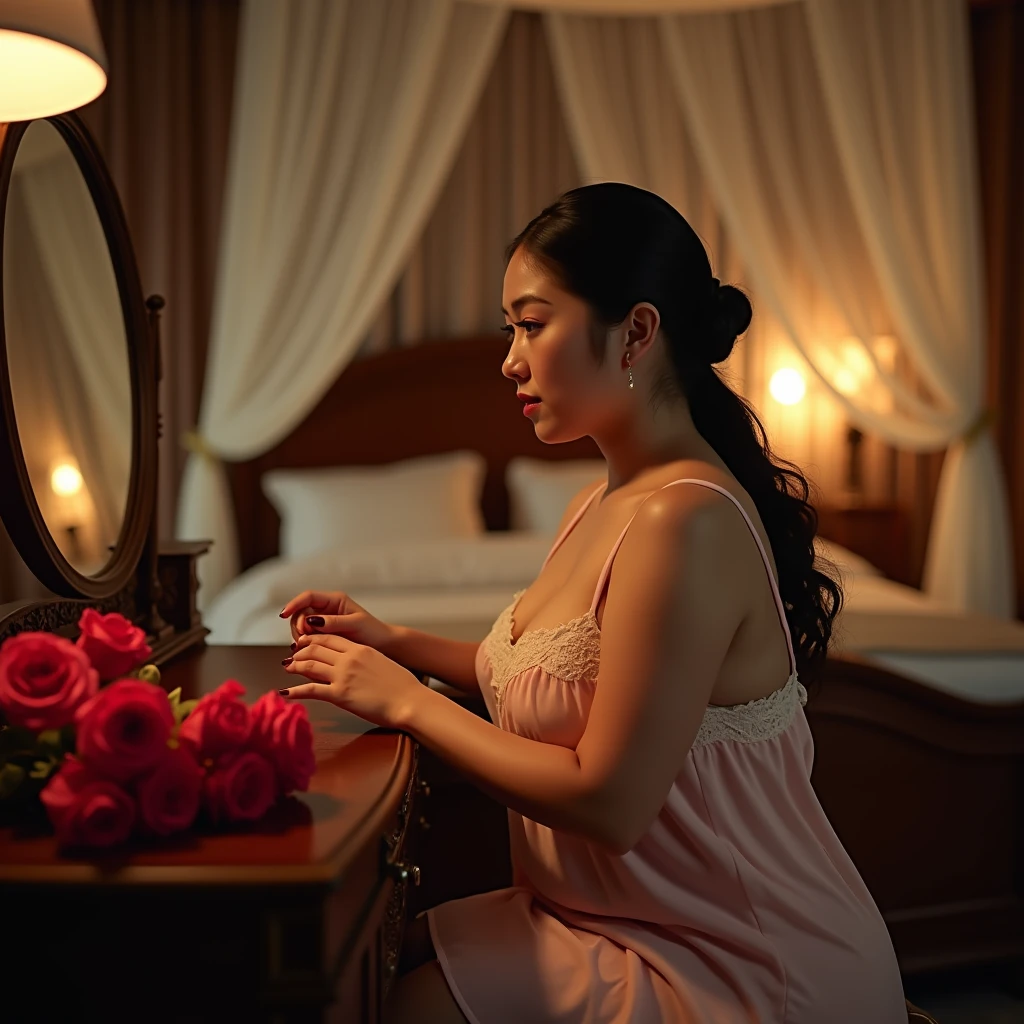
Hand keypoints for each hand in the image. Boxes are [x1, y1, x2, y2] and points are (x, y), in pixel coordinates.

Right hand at [279, 590, 395, 651]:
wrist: (382, 645)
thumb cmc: (373, 631)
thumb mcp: (355, 624)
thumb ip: (334, 622)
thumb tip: (312, 620)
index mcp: (334, 600)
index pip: (308, 597)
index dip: (294, 604)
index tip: (283, 614)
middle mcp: (326, 609)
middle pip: (300, 612)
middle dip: (297, 625)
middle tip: (303, 638)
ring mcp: (323, 622)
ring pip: (301, 625)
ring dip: (299, 635)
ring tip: (306, 646)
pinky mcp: (323, 634)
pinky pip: (307, 636)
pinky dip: (304, 643)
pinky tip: (307, 651)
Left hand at [280, 634, 421, 729]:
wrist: (409, 700)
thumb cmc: (402, 686)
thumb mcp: (381, 663)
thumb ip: (365, 660)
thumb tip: (356, 664)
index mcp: (360, 649)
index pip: (329, 638)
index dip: (312, 639)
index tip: (304, 642)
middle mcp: (349, 658)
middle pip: (315, 648)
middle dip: (300, 651)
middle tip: (292, 655)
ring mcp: (343, 676)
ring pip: (310, 665)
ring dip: (295, 666)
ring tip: (287, 668)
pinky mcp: (340, 695)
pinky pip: (311, 690)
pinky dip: (295, 691)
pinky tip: (285, 692)